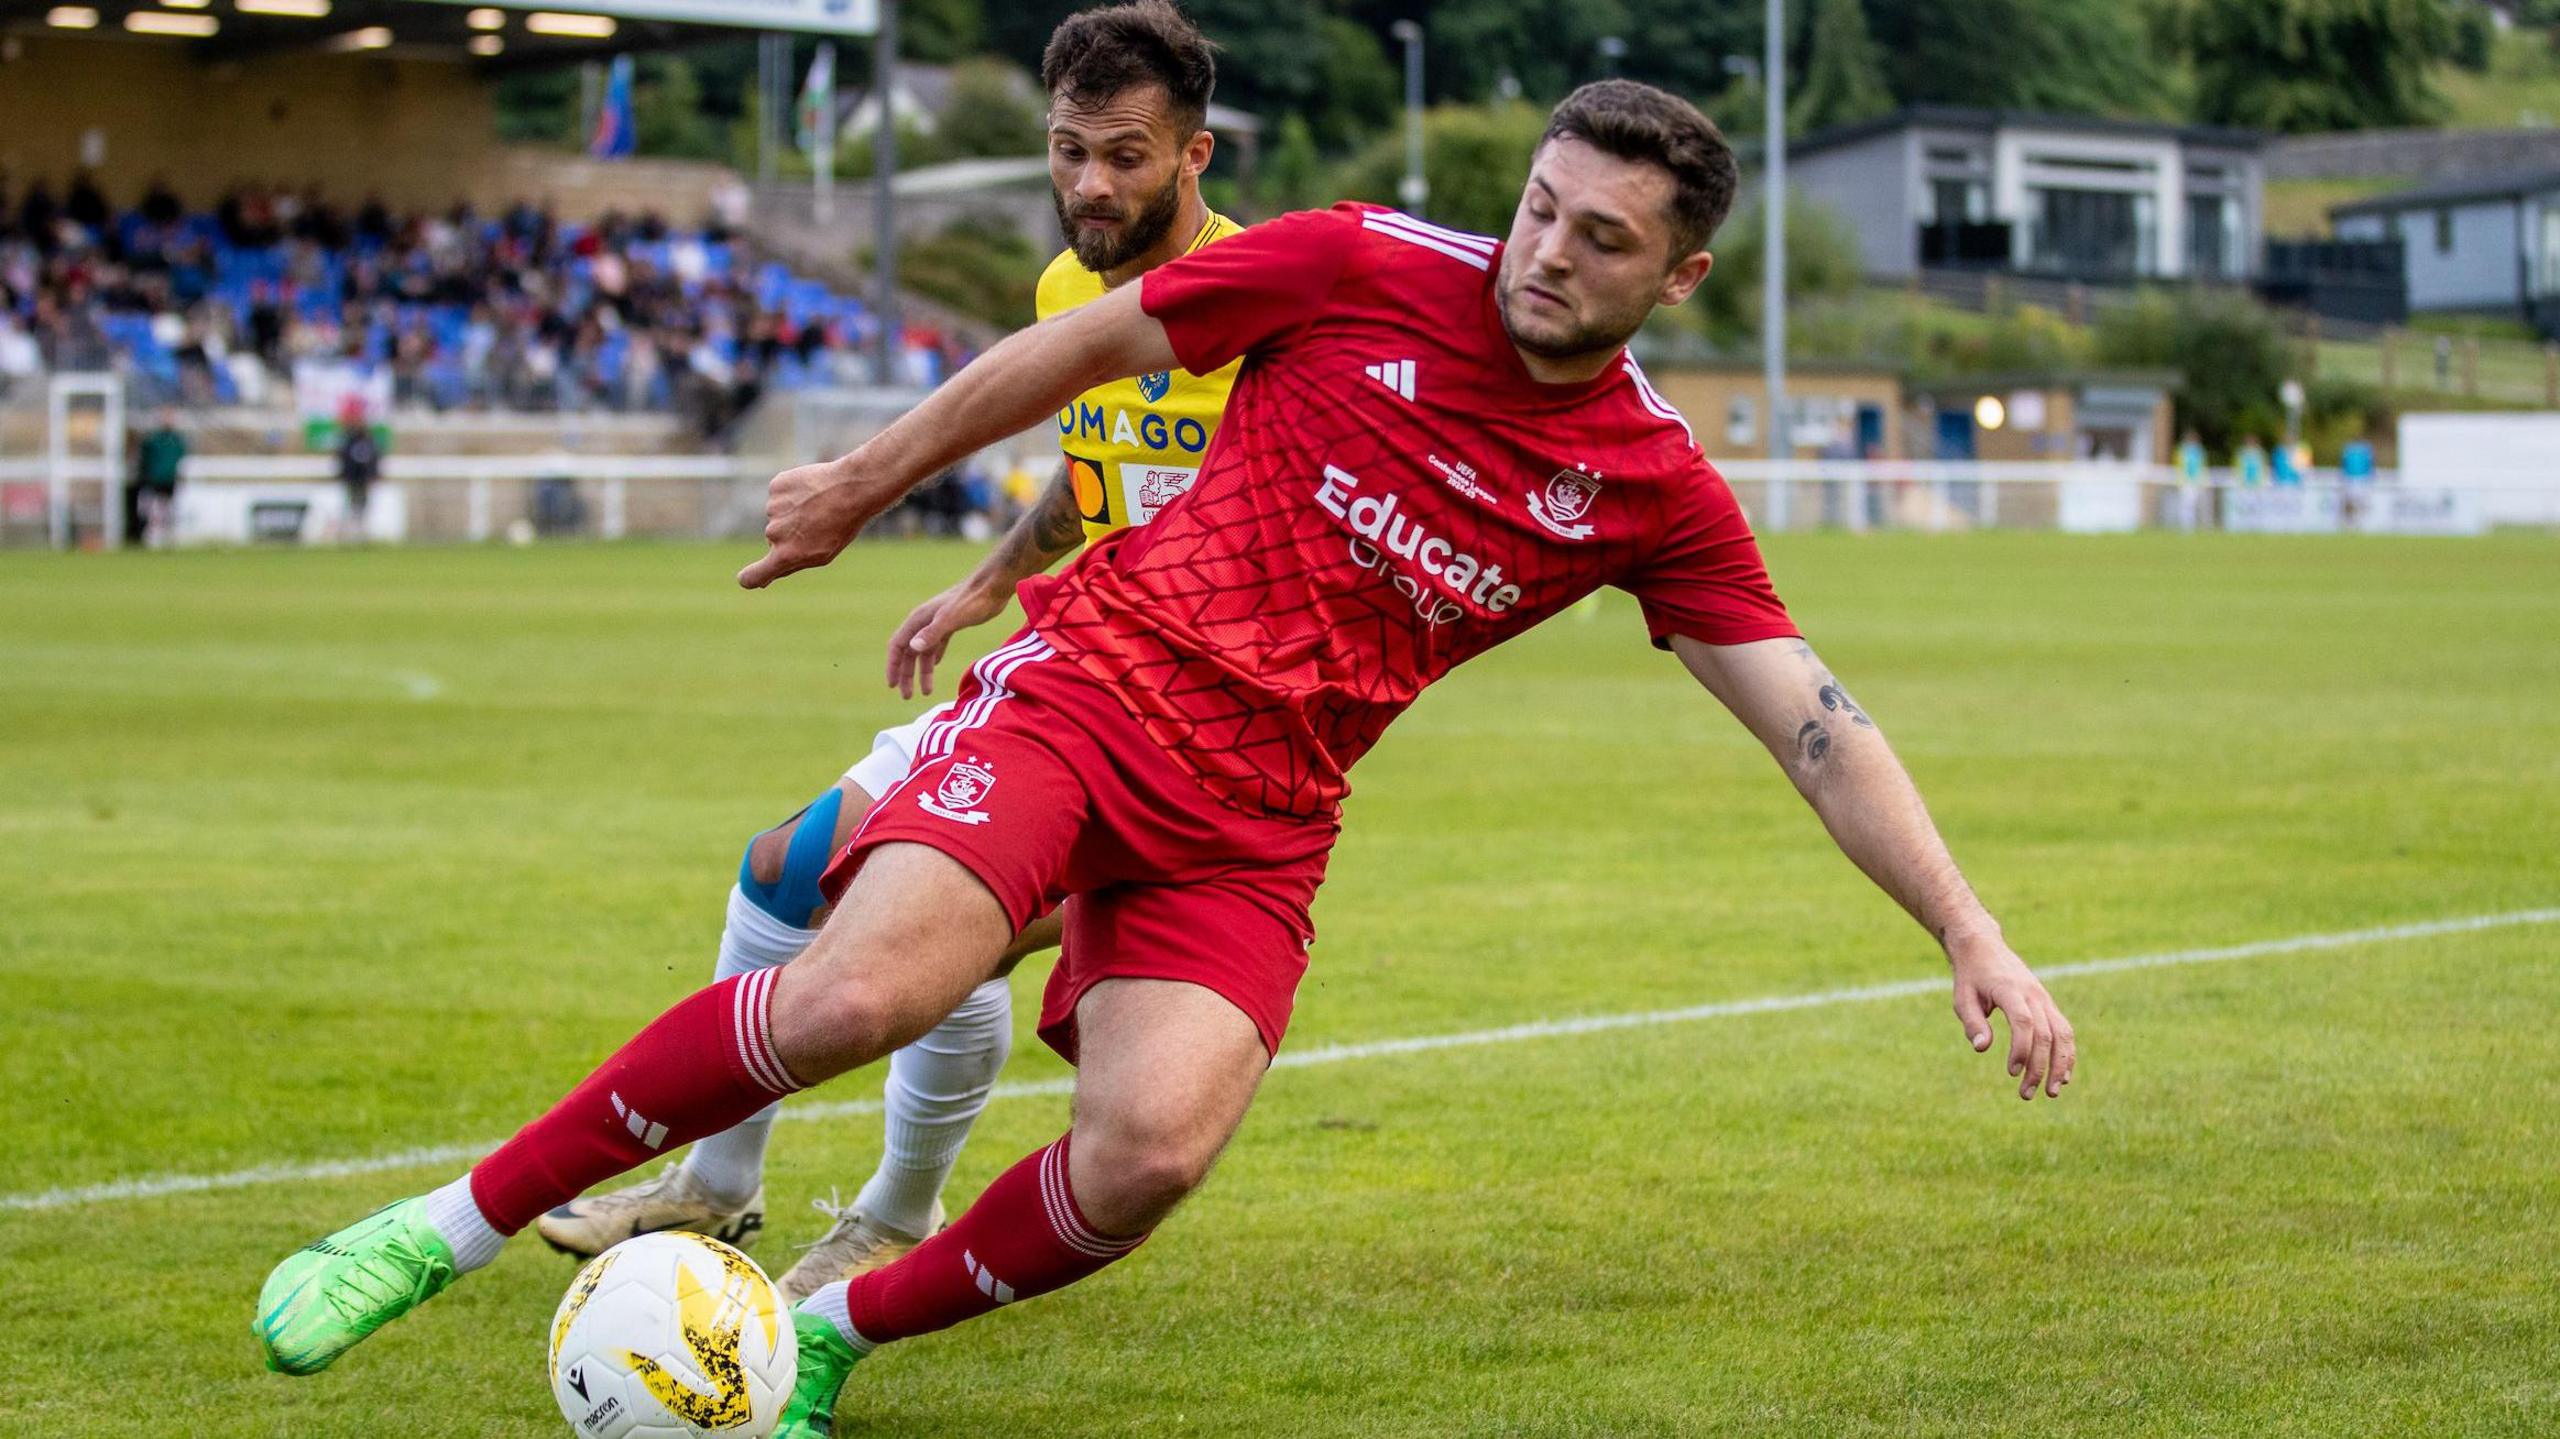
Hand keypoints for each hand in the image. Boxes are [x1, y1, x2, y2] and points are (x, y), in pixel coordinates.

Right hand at [737, 459, 875, 588]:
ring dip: (793, 512)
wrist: (853, 488)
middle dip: (790, 534)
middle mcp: (774, 533)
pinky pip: (779, 494)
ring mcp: (773, 508)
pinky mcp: (776, 486)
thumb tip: (766, 579)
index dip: (750, 578)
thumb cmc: (842, 526)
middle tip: (817, 524)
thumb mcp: (822, 555)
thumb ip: (791, 565)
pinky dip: (792, 492)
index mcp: (786, 555)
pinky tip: (811, 490)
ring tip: (818, 505)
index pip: (753, 575)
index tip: (749, 578)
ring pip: (778, 515)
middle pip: (774, 539)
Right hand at [885, 577, 1009, 698]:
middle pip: (909, 652)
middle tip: (907, 696)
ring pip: (924, 651)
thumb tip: (912, 648)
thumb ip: (932, 633)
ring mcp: (937, 623)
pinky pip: (936, 644)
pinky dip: (933, 657)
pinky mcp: (951, 624)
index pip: (898, 645)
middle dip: (906, 675)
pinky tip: (934, 667)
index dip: (893, 666)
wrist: (993, 586)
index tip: (892, 686)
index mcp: (919, 619)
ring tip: (926, 692)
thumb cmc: (972, 601)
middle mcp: (924, 622)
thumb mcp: (951, 619)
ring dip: (922, 671)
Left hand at [1949, 934, 2076, 1100]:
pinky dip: (2067, 1054)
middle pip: (2045, 1034)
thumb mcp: (1962, 998)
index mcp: (2010, 990)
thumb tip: (1982, 1049)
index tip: (2011, 1072)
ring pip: (2062, 1033)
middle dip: (2039, 1067)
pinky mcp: (2048, 1005)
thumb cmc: (1971, 977)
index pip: (2023, 1022)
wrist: (1984, 948)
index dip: (2021, 1049)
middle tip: (2026, 1094)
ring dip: (2060, 1065)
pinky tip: (2062, 1076)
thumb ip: (1973, 1023)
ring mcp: (2044, 999)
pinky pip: (2063, 1030)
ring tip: (2052, 1092)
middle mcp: (2033, 994)